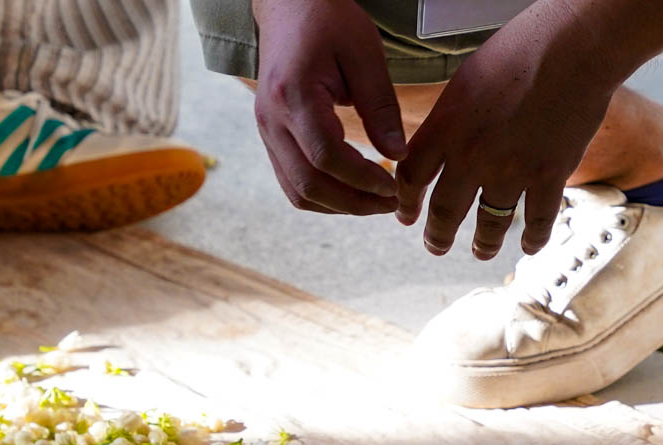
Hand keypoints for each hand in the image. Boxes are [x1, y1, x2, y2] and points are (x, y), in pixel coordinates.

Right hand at [252, 0, 409, 214]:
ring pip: (297, 191)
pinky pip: (291, 180)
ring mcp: (265, 130)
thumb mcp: (364, 55)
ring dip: (338, 206)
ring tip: (374, 202)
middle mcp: (271, 119)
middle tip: (390, 204)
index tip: (393, 186)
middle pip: (308, 184)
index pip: (326, 157)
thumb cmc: (329, 21)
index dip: (362, 180)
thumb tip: (398, 155)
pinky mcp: (270, 136)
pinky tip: (352, 191)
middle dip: (353, 203)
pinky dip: (322, 195)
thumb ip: (380, 107)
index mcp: (293, 96)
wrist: (290, 4)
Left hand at [396, 13, 616, 257]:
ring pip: (490, 224)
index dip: (406, 202)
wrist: (571, 49)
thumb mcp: (467, 79)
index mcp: (446, 127)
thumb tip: (443, 141)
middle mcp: (472, 156)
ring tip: (481, 251)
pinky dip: (533, 239)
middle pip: (445, 211)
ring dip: (483, 243)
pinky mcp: (550, 176)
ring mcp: (512, 171)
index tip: (406, 216)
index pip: (412, 178)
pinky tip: (530, 246)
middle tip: (435, 246)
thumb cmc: (520, 50)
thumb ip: (452, 117)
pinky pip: (538, 221)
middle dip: (437, 236)